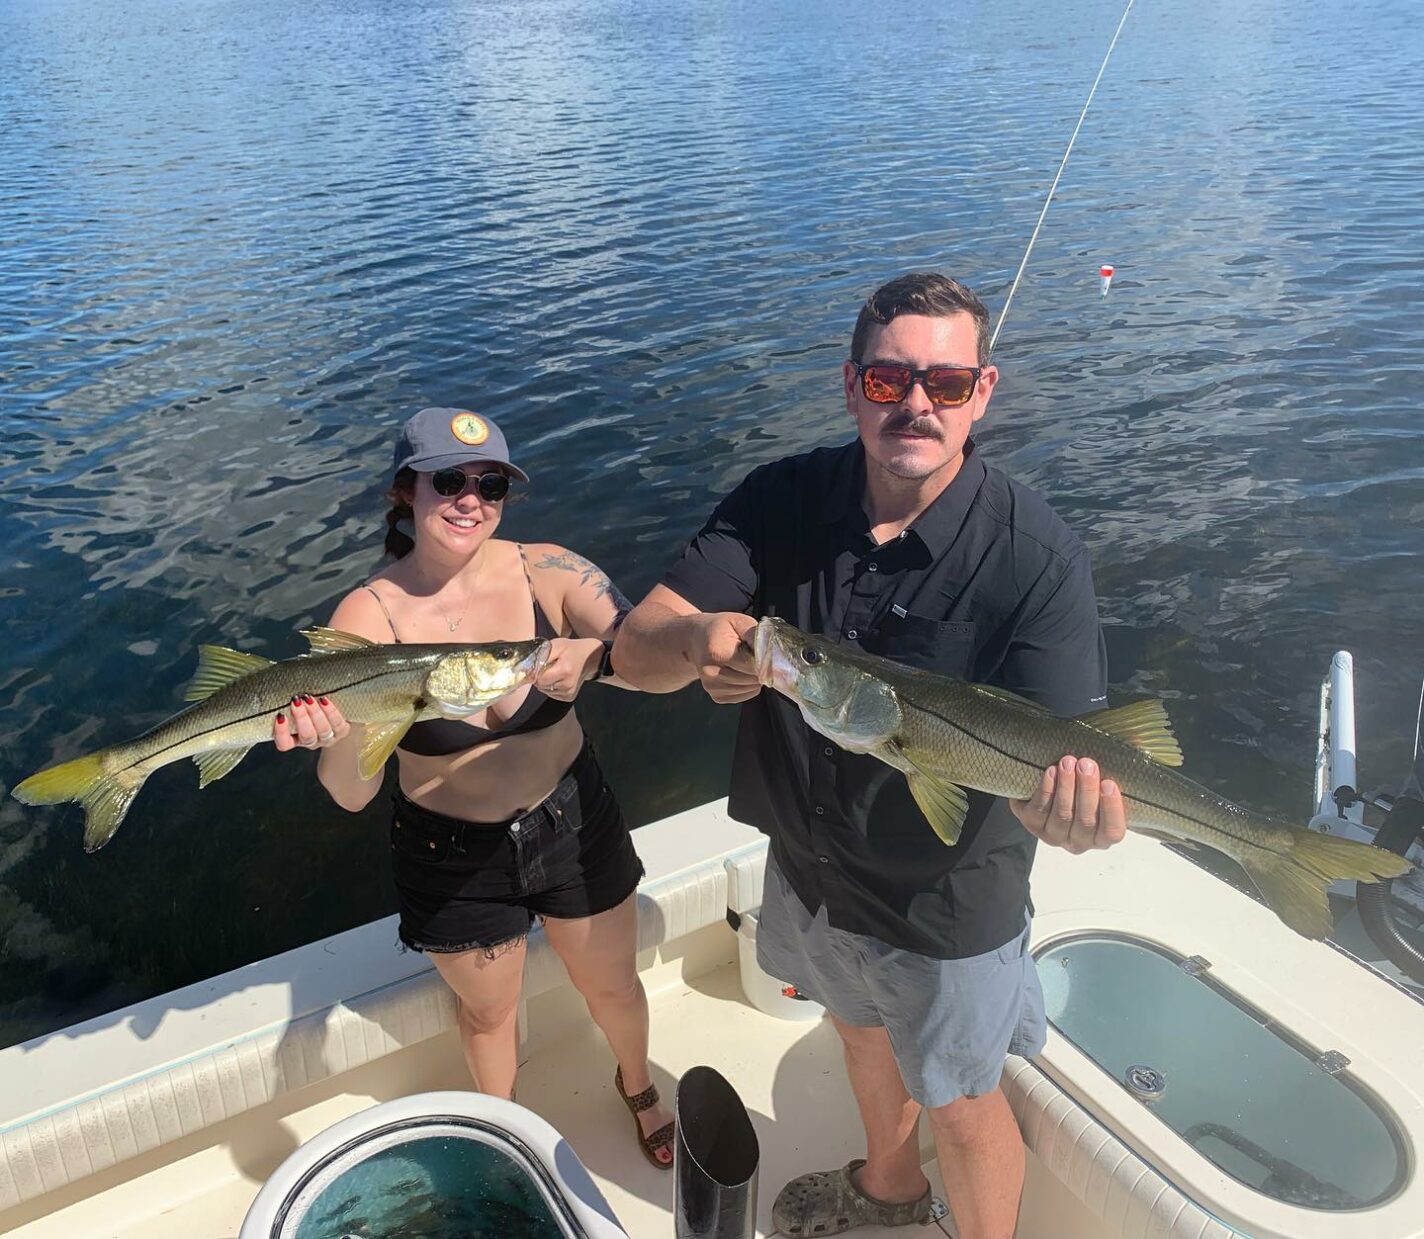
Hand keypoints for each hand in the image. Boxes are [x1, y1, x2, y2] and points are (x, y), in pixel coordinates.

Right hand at [273, 694, 350, 752]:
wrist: (339, 713)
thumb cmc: (310, 707)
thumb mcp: (298, 707)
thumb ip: (291, 704)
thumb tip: (284, 685)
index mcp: (295, 739)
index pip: (285, 743)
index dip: (281, 733)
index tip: (280, 716)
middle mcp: (312, 741)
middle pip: (307, 736)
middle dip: (301, 717)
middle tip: (296, 701)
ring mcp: (328, 737)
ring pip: (322, 730)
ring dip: (315, 713)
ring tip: (309, 698)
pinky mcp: (342, 731)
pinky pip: (338, 723)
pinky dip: (331, 711)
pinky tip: (324, 700)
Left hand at [536, 637, 602, 701]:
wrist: (590, 658)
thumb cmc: (571, 649)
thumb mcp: (557, 645)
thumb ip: (541, 655)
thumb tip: (527, 669)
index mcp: (565, 670)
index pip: (539, 679)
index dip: (536, 672)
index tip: (539, 665)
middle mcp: (567, 685)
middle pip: (541, 686)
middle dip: (540, 676)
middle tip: (548, 666)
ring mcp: (569, 692)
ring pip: (544, 691)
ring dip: (545, 682)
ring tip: (555, 671)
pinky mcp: (569, 697)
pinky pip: (551, 694)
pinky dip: (551, 686)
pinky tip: (559, 678)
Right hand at [687, 613, 759, 703]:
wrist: (696, 640)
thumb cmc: (719, 629)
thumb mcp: (737, 621)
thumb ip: (754, 634)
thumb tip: (771, 651)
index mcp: (717, 652)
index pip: (752, 666)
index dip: (764, 659)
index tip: (765, 651)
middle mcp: (711, 673)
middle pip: (752, 679)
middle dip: (760, 667)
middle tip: (752, 653)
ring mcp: (712, 687)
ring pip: (751, 688)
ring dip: (754, 676)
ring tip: (743, 661)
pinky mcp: (717, 697)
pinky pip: (746, 695)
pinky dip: (749, 685)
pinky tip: (740, 671)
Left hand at [1010, 756, 1126, 852]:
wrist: (1044, 791)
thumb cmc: (1080, 789)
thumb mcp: (1099, 789)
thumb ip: (1110, 781)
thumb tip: (1130, 750)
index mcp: (1101, 837)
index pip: (1112, 832)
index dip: (1112, 809)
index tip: (1109, 783)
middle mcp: (1078, 842)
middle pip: (1085, 822)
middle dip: (1087, 790)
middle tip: (1087, 764)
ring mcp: (1053, 836)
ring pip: (1062, 815)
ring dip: (1066, 786)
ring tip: (1068, 762)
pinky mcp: (1032, 825)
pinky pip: (1039, 810)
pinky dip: (1046, 790)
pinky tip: (1051, 772)